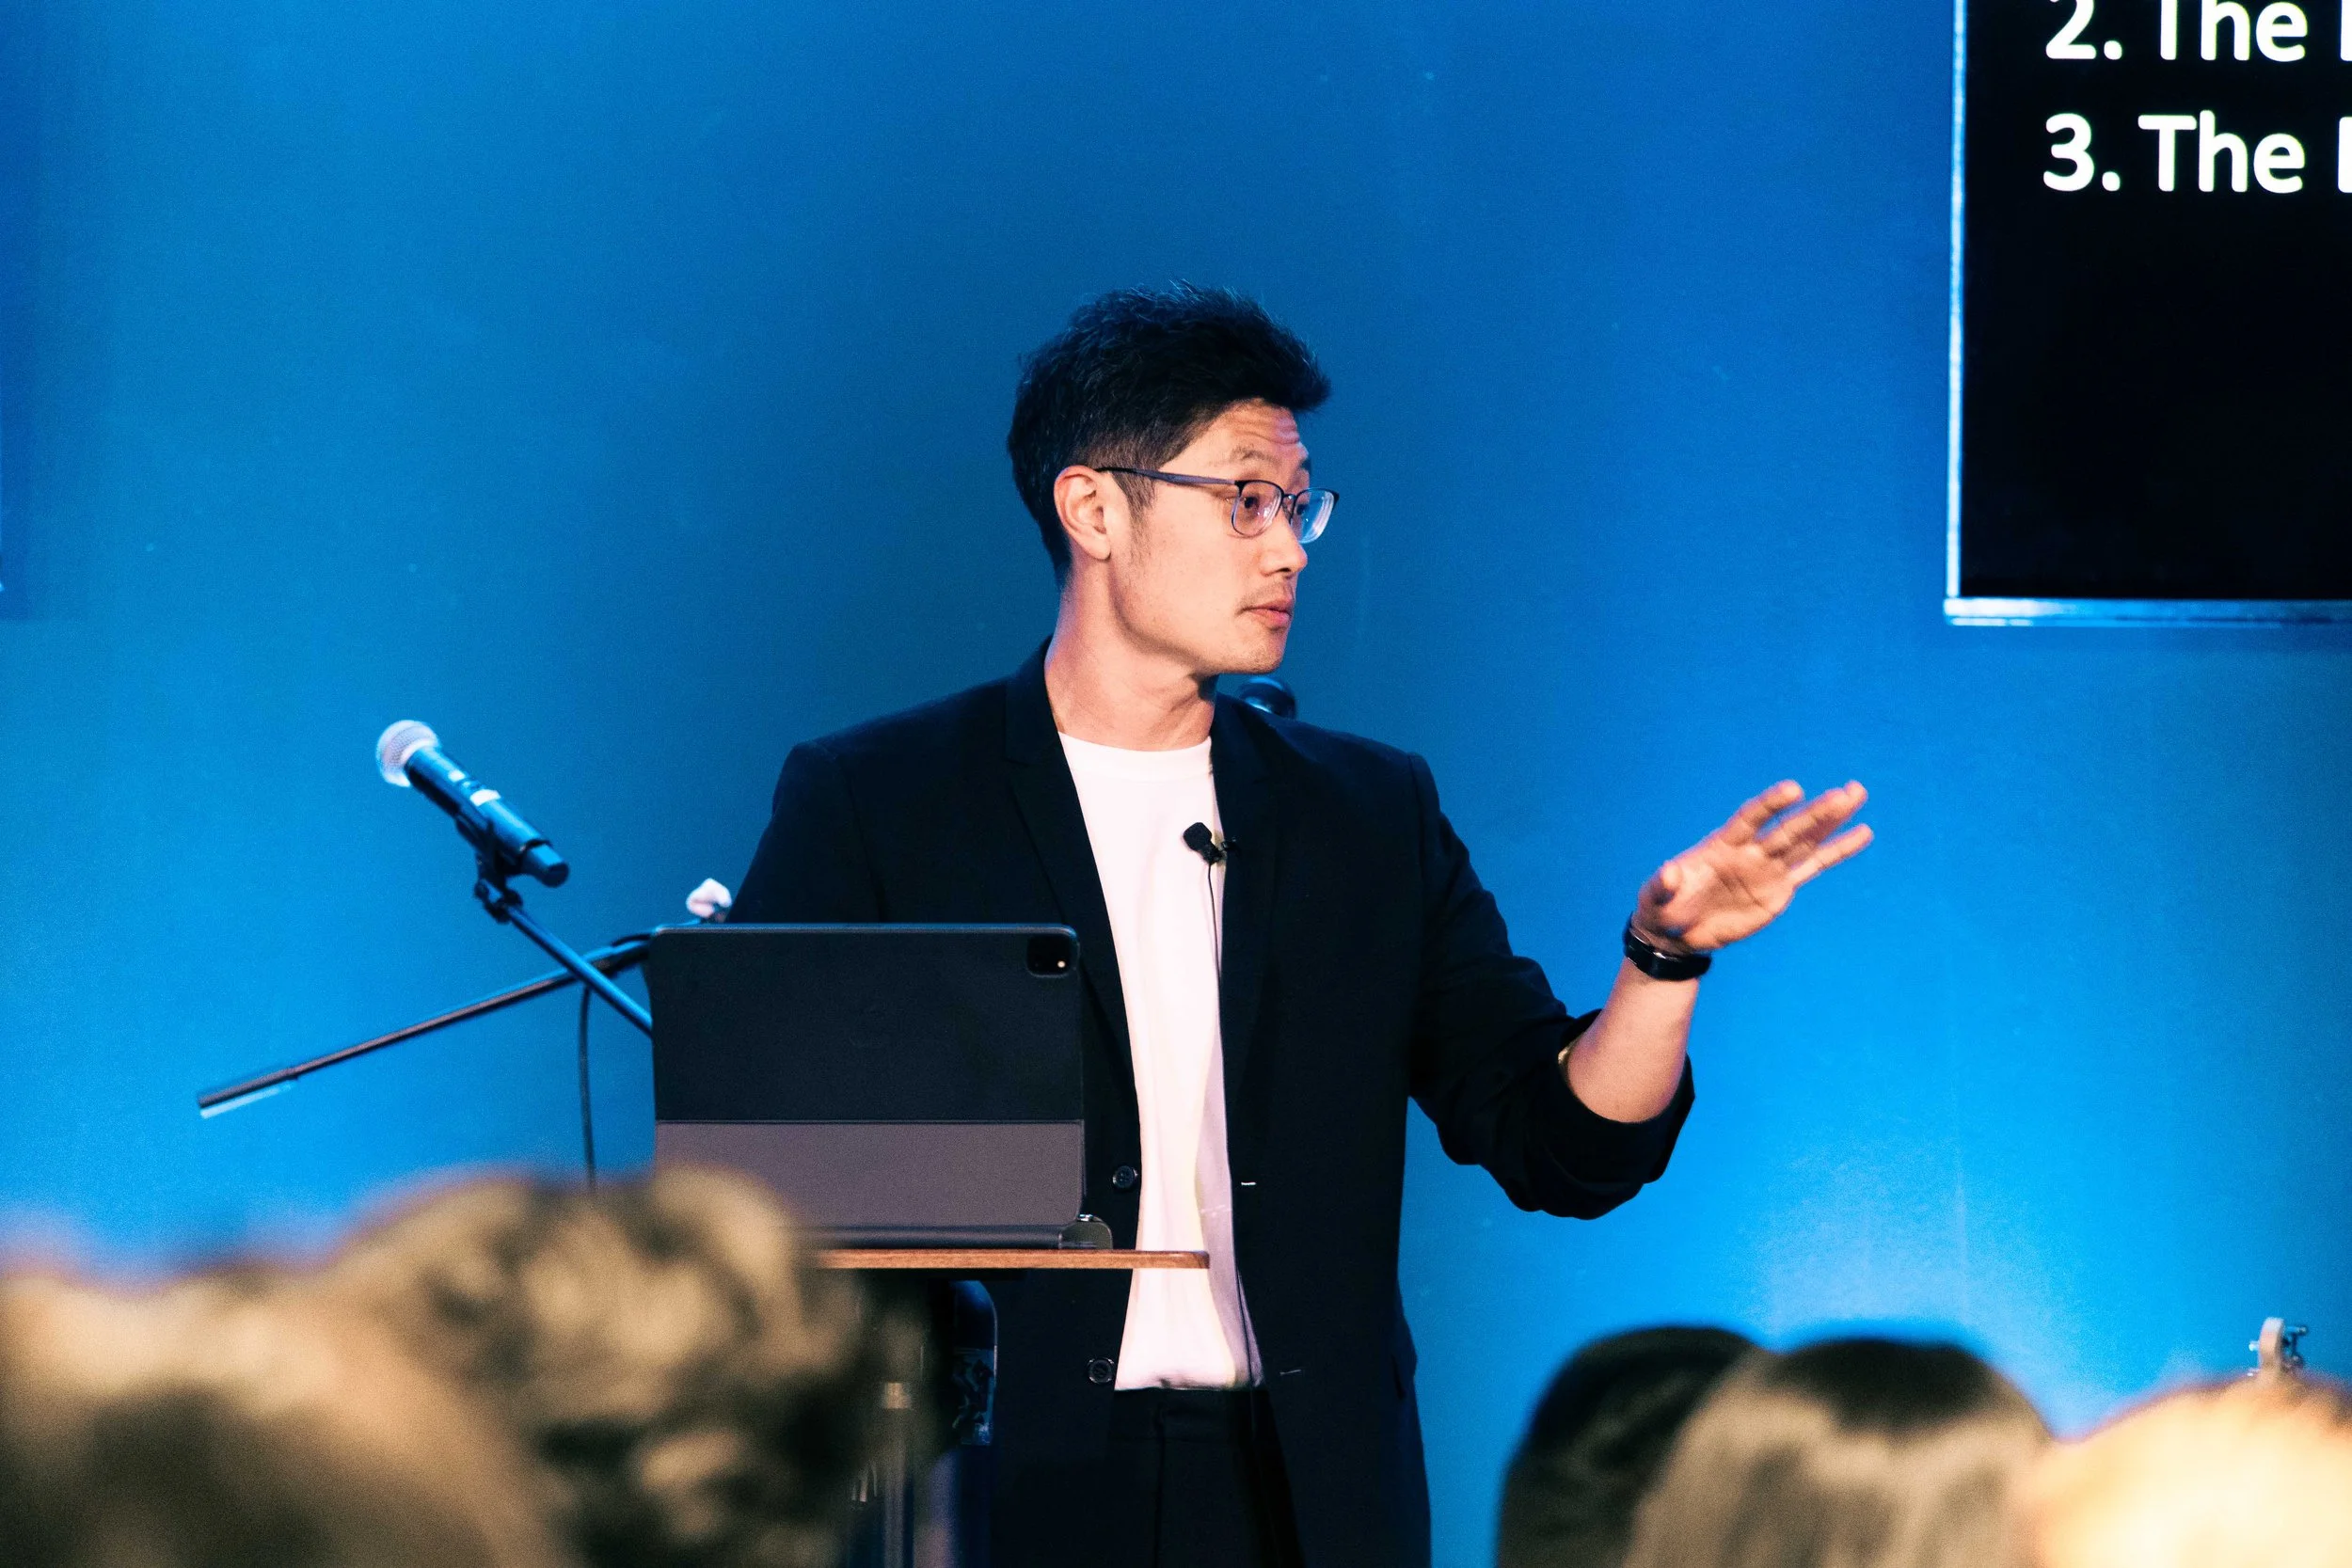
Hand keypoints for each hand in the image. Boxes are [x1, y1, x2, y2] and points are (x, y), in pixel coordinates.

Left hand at [1631, 781, 1871, 953]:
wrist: (1676, 931)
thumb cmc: (1661, 907)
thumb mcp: (1654, 898)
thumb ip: (1662, 884)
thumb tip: (1668, 873)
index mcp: (1721, 845)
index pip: (1751, 819)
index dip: (1771, 805)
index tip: (1794, 790)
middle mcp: (1750, 851)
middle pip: (1788, 828)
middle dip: (1817, 811)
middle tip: (1849, 791)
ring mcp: (1767, 869)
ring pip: (1806, 841)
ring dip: (1832, 821)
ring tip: (1857, 796)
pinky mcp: (1780, 889)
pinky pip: (1813, 867)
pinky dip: (1836, 852)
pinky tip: (1861, 833)